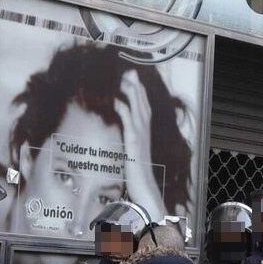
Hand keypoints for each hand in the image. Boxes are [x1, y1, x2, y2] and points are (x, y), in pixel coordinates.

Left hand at [114, 70, 161, 217]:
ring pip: (138, 110)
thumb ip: (130, 145)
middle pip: (143, 105)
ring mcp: (141, 138)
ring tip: (125, 80)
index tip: (133, 80)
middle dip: (137, 88)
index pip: (145, 109)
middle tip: (130, 72)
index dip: (140, 94)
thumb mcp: (133, 157)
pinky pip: (130, 124)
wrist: (145, 190)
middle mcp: (145, 133)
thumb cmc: (138, 177)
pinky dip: (124, 111)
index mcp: (145, 135)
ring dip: (132, 94)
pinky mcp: (135, 145)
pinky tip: (117, 102)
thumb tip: (125, 139)